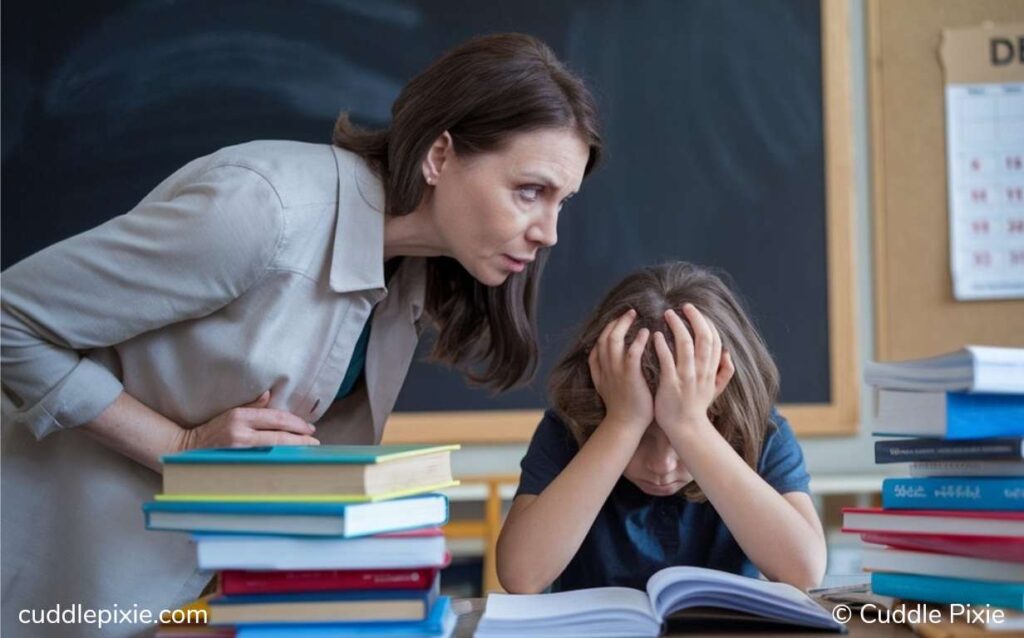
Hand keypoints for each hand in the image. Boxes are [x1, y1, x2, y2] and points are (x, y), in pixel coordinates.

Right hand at [176, 391, 319, 450]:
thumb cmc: (211, 429)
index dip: (296, 424)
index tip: (310, 428)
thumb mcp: (231, 412)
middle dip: (300, 439)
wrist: (186, 449)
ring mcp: (239, 449)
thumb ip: (252, 405)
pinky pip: (263, 459)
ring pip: (274, 449)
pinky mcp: (236, 462)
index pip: (276, 419)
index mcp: (241, 416)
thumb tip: (271, 395)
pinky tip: (289, 459)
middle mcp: (241, 432)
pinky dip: (279, 458)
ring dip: (293, 449)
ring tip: (307, 449)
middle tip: (314, 442)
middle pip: (279, 435)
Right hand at [588, 309, 652, 429]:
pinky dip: (637, 341)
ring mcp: (616, 371)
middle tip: (628, 312)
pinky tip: (645, 332)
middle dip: (615, 322)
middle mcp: (605, 367)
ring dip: (623, 325)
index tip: (616, 321)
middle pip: (604, 337)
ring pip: (614, 341)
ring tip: (633, 315)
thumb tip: (604, 358)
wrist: (625, 425)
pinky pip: (632, 354)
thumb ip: (603, 371)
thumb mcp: (605, 387)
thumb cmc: (621, 407)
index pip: (598, 343)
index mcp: (600, 370)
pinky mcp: (629, 377)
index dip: (606, 330)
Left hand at [652, 304, 734, 434]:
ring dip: (677, 326)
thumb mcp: (715, 390)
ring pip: (685, 344)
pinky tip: (655, 335)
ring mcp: (687, 377)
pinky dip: (662, 346)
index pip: (714, 340)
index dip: (707, 323)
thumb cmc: (697, 408)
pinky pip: (667, 360)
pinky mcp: (671, 384)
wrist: (686, 430)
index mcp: (711, 370)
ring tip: (667, 314)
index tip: (696, 312)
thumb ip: (724, 372)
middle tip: (684, 306)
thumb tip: (728, 354)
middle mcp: (702, 371)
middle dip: (694, 318)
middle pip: (703, 337)